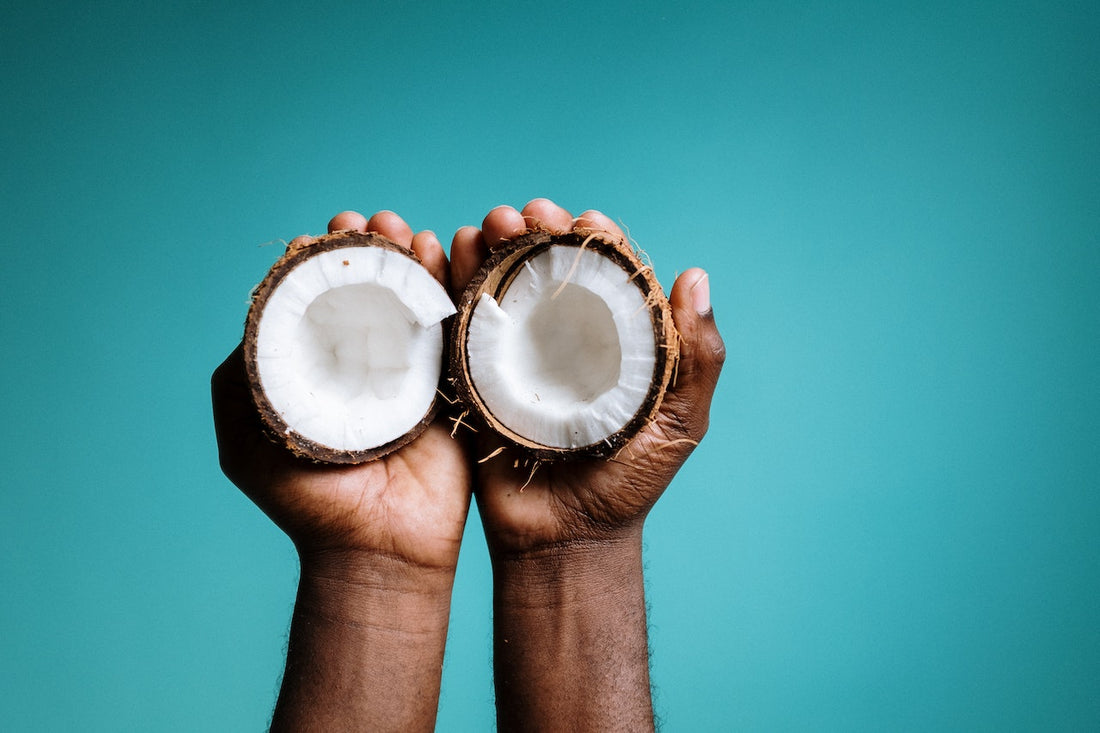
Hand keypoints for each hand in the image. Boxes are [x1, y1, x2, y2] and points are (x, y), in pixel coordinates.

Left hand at [212, 210, 471, 572]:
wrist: (378, 551)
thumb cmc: (306, 503)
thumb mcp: (248, 443)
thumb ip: (242, 380)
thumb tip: (258, 311)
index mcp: (315, 368)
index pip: (319, 299)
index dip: (327, 259)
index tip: (336, 230)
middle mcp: (362, 363)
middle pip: (369, 291)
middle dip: (373, 249)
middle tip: (377, 225)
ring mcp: (409, 373)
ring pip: (412, 301)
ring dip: (413, 260)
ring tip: (409, 234)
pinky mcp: (452, 387)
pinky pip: (454, 331)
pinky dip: (452, 290)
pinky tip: (447, 257)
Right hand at [451, 198, 724, 730]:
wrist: (565, 541)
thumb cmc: (630, 486)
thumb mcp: (680, 425)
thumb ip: (697, 359)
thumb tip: (696, 276)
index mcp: (614, 344)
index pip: (607, 277)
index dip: (596, 241)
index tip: (585, 217)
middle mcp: (565, 342)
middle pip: (549, 272)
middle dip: (536, 233)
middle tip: (523, 212)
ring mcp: (517, 358)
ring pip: (504, 288)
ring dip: (494, 247)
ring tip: (488, 224)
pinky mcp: (476, 379)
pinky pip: (464, 325)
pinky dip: (456, 284)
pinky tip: (452, 251)